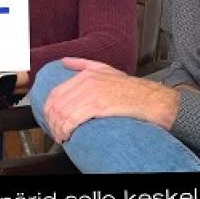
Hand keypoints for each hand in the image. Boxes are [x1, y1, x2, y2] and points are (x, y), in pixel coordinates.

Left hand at [43, 57, 180, 142]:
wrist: (150, 99)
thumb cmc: (131, 88)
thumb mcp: (105, 69)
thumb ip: (82, 64)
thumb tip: (64, 61)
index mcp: (86, 74)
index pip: (55, 92)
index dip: (49, 109)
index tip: (51, 119)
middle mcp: (86, 81)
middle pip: (56, 104)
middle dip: (51, 121)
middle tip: (55, 131)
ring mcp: (92, 93)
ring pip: (62, 113)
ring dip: (58, 128)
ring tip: (61, 136)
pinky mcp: (98, 106)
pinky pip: (72, 119)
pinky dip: (66, 130)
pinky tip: (67, 136)